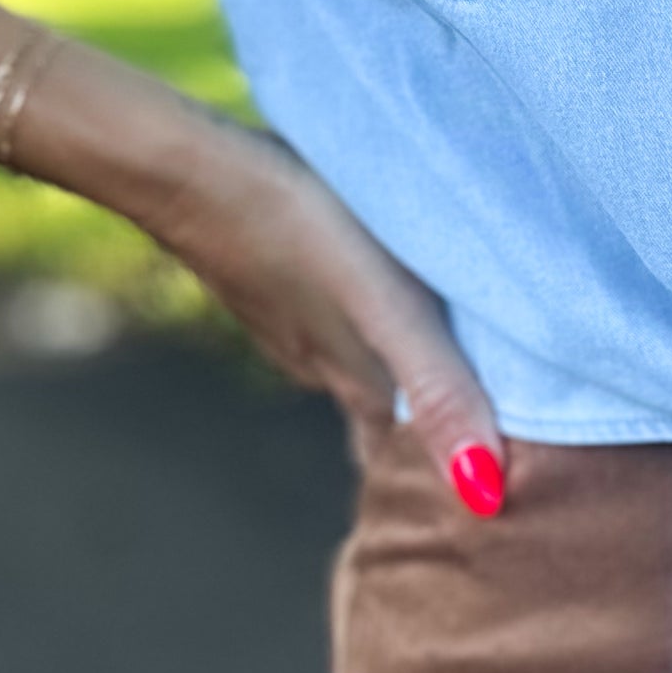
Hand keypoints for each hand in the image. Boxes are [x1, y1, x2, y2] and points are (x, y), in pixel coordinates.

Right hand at [153, 116, 507, 515]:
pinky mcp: (276, 273)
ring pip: (359, 368)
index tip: (488, 504)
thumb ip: (436, 390)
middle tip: (472, 455)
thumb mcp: (384, 308)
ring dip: (398, 383)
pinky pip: (332, 319)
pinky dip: (365, 330)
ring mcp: (293, 320)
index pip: (405, 459)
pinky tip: (377, 301)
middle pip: (384, 421)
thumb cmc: (295, 229)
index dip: (444, 481)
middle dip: (423, 440)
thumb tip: (483, 494)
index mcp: (359, 382)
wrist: (182, 168)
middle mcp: (324, 362)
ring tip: (445, 380)